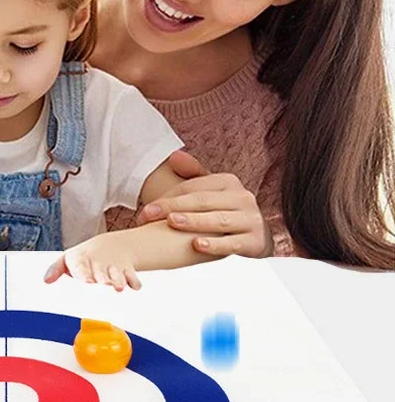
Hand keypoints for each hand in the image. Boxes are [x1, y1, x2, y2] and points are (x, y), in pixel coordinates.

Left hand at [43, 233, 141, 291]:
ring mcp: (113, 266)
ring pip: (117, 274)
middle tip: (104, 284)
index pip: (81, 267)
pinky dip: (134, 281)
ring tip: (118, 287)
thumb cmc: (84, 259)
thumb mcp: (68, 260)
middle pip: (101, 273)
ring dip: (118, 280)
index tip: (87, 281)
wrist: (109, 247)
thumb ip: (56, 269)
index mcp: (81, 260)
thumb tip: (45, 280)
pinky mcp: (126, 270)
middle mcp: (98, 264)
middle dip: (102, 279)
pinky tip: (135, 286)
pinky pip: (132, 276)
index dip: (84, 274)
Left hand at [135, 151, 272, 257]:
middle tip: (148, 216)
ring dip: (193, 221)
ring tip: (172, 222)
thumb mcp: (211, 191)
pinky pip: (233, 243)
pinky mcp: (255, 241)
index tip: (145, 210)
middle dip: (172, 208)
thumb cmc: (225, 211)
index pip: (193, 187)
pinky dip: (215, 244)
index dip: (167, 197)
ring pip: (218, 220)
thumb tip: (174, 156)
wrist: (257, 236)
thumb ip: (192, 174)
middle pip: (202, 201)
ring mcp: (251, 219)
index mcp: (229, 182)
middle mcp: (242, 197)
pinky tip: (197, 245)